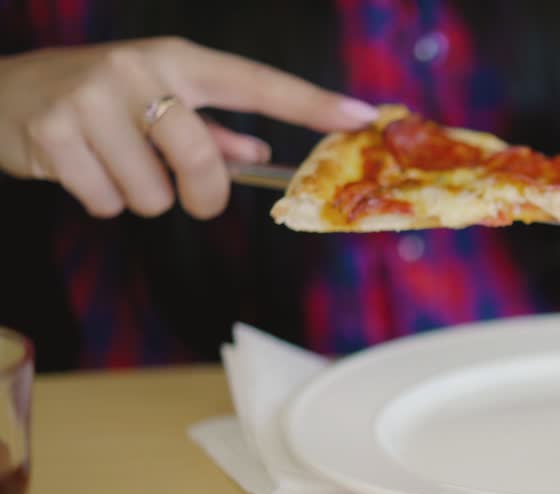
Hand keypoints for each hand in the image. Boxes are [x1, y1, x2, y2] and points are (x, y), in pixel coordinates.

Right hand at [0, 37, 377, 218]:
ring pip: (152, 194)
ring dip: (138, 195)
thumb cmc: (99, 99)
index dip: (311, 104)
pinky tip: (80, 168)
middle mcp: (138, 72)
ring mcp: (92, 101)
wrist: (5, 91)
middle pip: (203, 163)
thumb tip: (258, 157)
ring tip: (111, 163)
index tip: (359, 117)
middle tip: (187, 193)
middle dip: (201, 194)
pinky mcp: (53, 134)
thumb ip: (212, 130)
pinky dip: (99, 199)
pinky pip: (106, 201)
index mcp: (177, 60)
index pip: (257, 83)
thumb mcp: (158, 101)